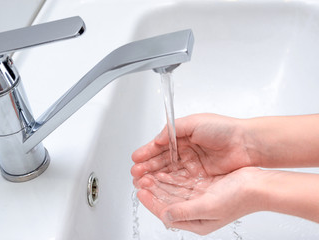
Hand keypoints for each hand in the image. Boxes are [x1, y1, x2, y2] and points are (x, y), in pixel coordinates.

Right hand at [131, 113, 252, 180]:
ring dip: (154, 176)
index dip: (147, 151)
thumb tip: (157, 139)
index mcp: (182, 136)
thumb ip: (173, 129)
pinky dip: (168, 183)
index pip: (160, 145)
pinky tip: (158, 185)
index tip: (136, 157)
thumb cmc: (224, 129)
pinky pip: (180, 181)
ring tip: (141, 180)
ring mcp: (192, 165)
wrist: (247, 144)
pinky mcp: (199, 177)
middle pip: (161, 160)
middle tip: (135, 172)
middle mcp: (185, 151)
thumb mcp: (195, 122)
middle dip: (147, 166)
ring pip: (168, 172)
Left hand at [135, 167, 262, 234]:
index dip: (152, 202)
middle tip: (139, 179)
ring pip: (172, 191)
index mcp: (197, 222)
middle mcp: (196, 211)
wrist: (258, 185)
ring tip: (147, 175)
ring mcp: (199, 198)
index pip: (167, 213)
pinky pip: (181, 183)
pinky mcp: (203, 187)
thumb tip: (166, 215)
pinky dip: (171, 178)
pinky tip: (164, 172)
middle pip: (167, 201)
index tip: (140, 192)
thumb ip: (185, 212)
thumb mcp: (209, 206)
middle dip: (153, 190)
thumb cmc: (240, 198)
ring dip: (159, 183)